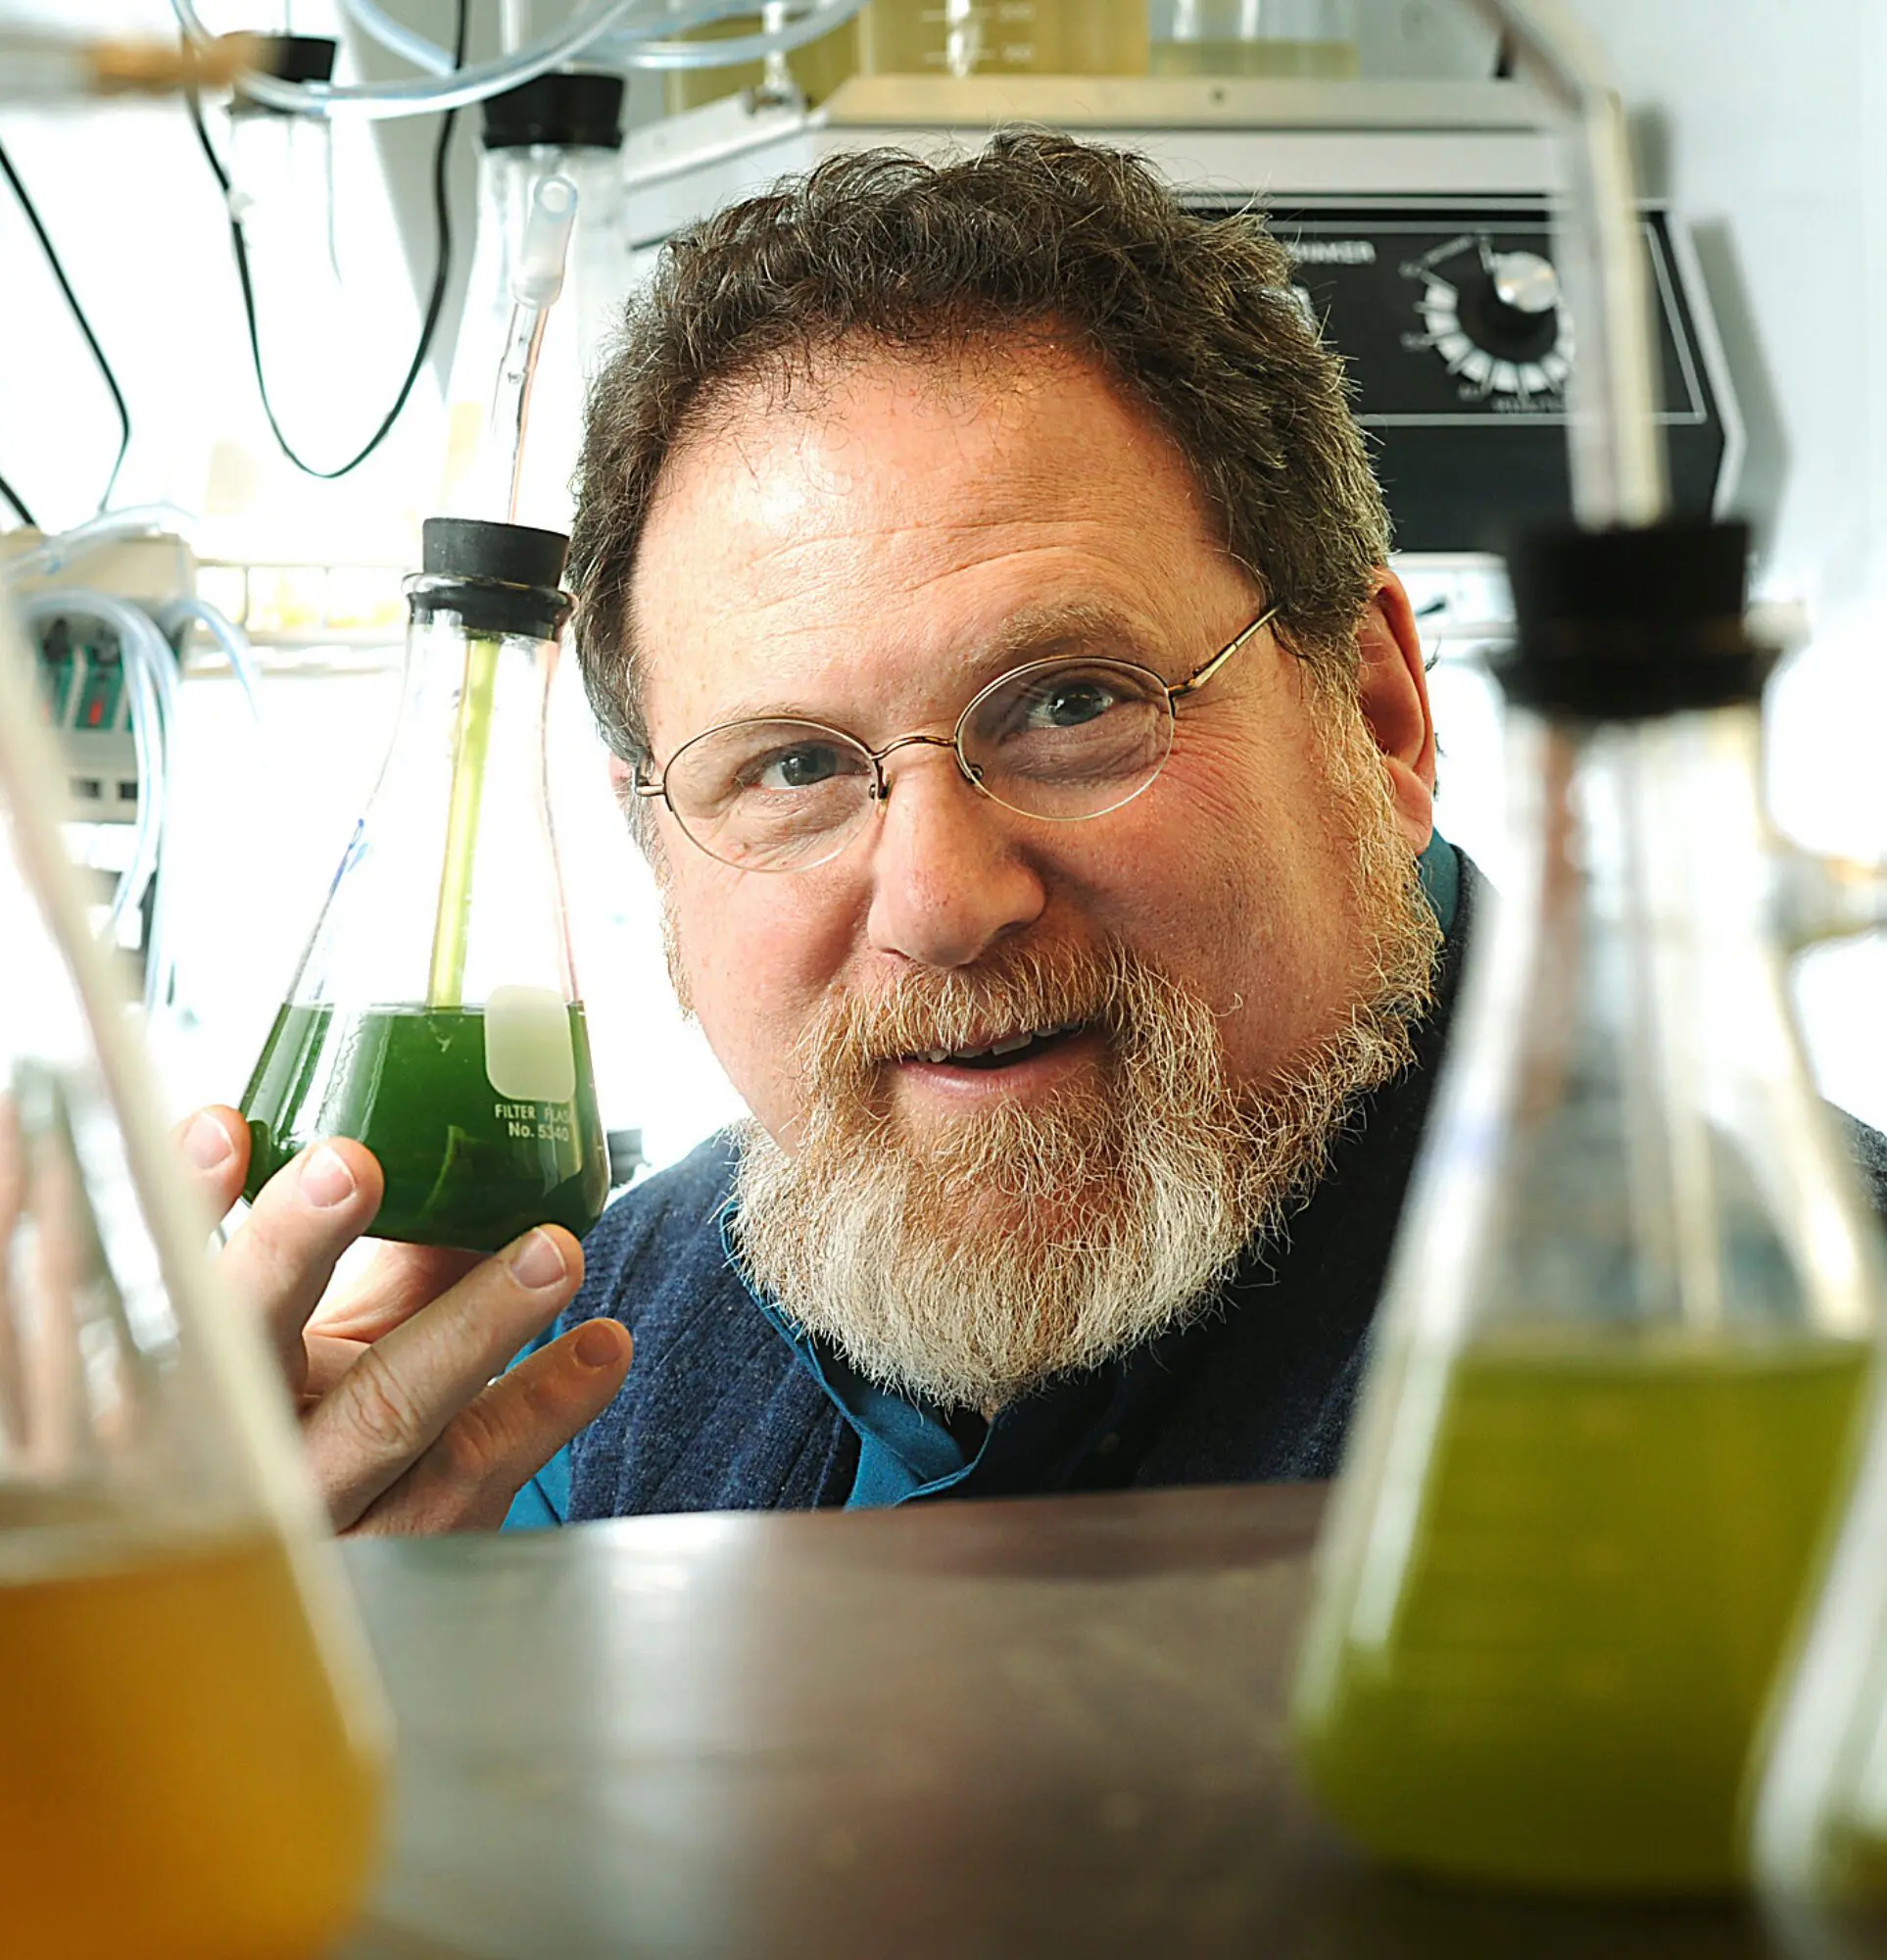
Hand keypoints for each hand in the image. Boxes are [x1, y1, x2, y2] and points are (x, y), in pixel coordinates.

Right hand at [173, 1105, 632, 1533]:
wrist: (316, 1588)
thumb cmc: (317, 1427)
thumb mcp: (322, 1344)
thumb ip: (386, 1263)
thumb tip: (475, 1168)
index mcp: (189, 1375)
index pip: (164, 1285)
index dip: (182, 1208)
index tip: (220, 1128)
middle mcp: (233, 1446)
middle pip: (247, 1348)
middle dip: (296, 1247)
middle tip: (353, 1166)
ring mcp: (317, 1511)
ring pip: (385, 1416)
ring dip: (476, 1324)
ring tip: (552, 1254)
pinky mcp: (402, 1553)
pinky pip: (476, 1476)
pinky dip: (546, 1406)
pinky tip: (601, 1350)